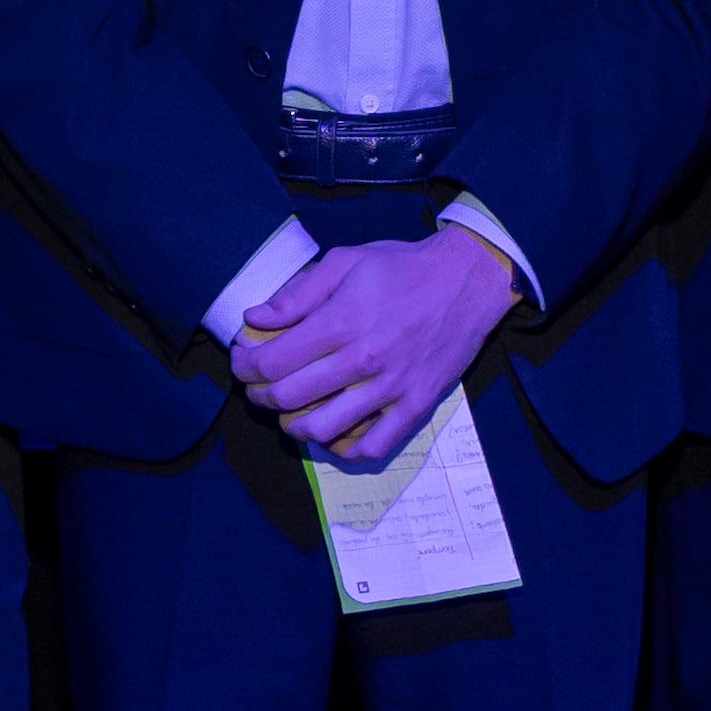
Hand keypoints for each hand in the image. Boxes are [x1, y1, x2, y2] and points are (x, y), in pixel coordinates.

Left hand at [231, 228, 514, 463]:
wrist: (468, 280)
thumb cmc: (403, 267)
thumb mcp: (345, 261)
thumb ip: (297, 293)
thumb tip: (255, 318)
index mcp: (342, 322)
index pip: (273, 361)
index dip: (245, 366)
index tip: (243, 361)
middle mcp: (363, 360)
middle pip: (290, 397)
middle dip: (260, 395)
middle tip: (258, 387)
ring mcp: (391, 388)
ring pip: (323, 428)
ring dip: (293, 426)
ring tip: (288, 413)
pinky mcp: (416, 405)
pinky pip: (373, 446)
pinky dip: (344, 449)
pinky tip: (332, 435)